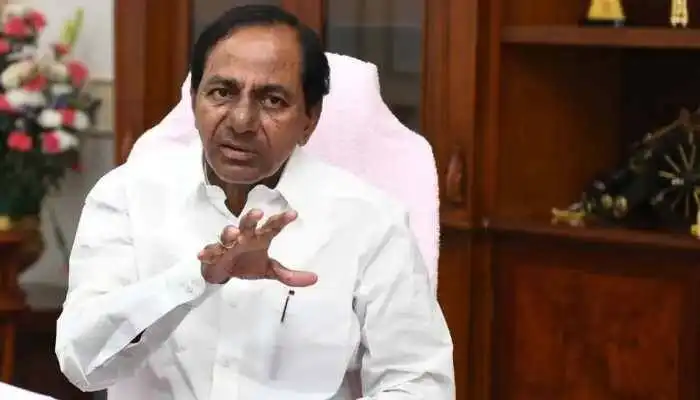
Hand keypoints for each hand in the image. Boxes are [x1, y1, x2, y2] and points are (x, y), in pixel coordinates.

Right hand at [198, 209, 317, 286]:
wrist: (224, 272)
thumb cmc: (248, 264)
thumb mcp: (270, 271)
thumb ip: (289, 275)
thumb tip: (316, 278)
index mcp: (260, 238)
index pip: (272, 227)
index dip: (282, 220)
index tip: (293, 214)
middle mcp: (244, 237)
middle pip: (248, 224)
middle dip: (251, 218)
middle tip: (258, 213)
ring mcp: (228, 244)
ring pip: (227, 235)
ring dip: (229, 233)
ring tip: (232, 233)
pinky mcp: (214, 254)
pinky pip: (210, 252)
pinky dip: (207, 253)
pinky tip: (203, 254)